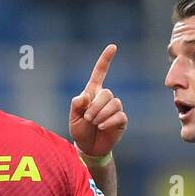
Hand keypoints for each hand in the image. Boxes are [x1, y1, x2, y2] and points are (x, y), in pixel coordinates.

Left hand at [69, 44, 126, 159]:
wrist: (89, 148)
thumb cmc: (80, 131)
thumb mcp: (73, 118)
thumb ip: (76, 106)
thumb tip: (84, 96)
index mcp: (93, 93)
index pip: (100, 73)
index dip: (105, 60)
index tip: (113, 47)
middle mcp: (105, 98)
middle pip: (107, 93)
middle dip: (95, 106)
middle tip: (88, 119)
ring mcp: (115, 109)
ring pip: (114, 103)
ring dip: (101, 114)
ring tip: (94, 124)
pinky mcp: (121, 120)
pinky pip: (119, 115)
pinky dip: (109, 121)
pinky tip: (102, 127)